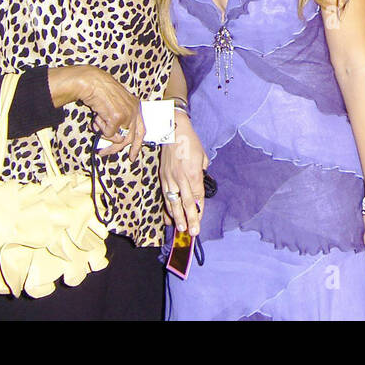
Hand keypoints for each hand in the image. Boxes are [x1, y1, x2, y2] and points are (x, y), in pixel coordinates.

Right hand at [48, 64, 144, 161]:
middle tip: (104, 153)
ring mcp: (127, 115)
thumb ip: (119, 121)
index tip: (132, 156)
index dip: (137, 145)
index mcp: (136, 107)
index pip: (141, 130)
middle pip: (130, 138)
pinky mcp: (118, 118)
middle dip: (116, 148)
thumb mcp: (115, 106)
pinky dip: (99, 127)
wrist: (93, 82)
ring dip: (104, 135)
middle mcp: (135, 111)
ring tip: (96, 126)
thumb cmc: (101, 93)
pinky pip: (108, 133)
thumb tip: (117, 139)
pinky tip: (96, 116)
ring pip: (117, 137)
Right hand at [160, 111, 207, 235]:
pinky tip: (168, 219)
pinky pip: (165, 196)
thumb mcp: (202, 157)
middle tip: (193, 233)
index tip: (200, 222)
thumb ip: (201, 172)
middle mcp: (180, 178)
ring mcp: (169, 179)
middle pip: (186, 203)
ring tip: (181, 230)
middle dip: (190, 219)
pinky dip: (167, 208)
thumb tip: (199, 185)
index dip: (199, 210)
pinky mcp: (162, 178)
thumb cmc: (190, 142)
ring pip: (173, 202)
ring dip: (177, 217)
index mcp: (192, 173)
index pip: (197, 196)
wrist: (172, 131)